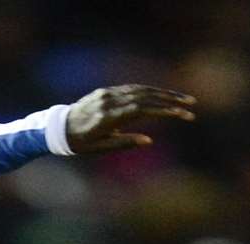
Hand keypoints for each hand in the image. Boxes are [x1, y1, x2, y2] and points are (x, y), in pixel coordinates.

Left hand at [64, 85, 196, 153]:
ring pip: (141, 89)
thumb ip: (125, 143)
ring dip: (163, 93)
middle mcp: (109, 101)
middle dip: (171, 99)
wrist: (58, 128)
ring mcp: (107, 94)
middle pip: (146, 96)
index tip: (181, 114)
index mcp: (109, 117)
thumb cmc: (80, 143)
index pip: (143, 109)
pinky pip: (132, 88)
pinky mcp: (106, 91)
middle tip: (191, 105)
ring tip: (182, 100)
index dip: (164, 110)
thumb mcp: (101, 148)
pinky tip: (163, 95)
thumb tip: (149, 140)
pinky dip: (149, 91)